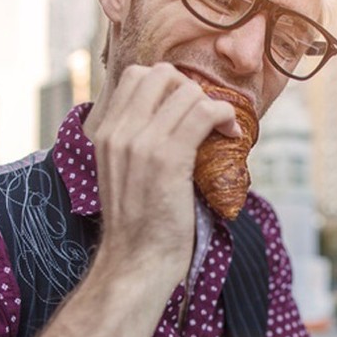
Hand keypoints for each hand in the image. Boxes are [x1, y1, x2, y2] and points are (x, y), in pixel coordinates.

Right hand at [86, 63, 241, 287]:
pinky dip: (225, 116)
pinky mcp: (168, 158)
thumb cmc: (139, 227)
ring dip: (213, 105)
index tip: (187, 110)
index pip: (135, 77)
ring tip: (223, 129)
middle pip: (160, 74)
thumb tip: (169, 121)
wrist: (136, 261)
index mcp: (105, 133)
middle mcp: (119, 131)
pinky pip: (205, 112)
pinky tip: (232, 134)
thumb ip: (136, 144)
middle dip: (191, 89)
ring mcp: (142, 142)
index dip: (169, 85)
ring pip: (187, 92)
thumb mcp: (124, 175)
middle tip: (205, 117)